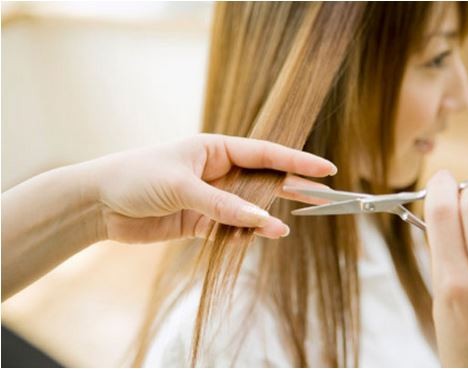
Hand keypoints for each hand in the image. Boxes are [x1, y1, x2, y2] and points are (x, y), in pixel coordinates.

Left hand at [90, 134, 335, 242]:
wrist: (97, 204)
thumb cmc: (136, 178)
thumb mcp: (182, 186)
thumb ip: (223, 204)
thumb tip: (263, 220)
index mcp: (215, 149)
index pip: (265, 154)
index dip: (297, 161)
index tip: (326, 168)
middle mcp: (217, 171)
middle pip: (263, 179)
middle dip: (293, 187)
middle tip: (324, 195)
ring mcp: (210, 198)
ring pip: (249, 206)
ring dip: (269, 214)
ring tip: (295, 222)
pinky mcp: (199, 222)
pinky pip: (231, 228)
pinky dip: (246, 234)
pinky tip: (264, 237)